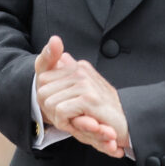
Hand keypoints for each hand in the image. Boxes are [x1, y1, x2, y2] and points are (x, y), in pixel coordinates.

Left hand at [35, 36, 126, 156]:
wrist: (122, 125)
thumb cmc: (97, 112)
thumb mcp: (75, 93)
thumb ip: (61, 69)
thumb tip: (55, 40)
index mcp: (78, 67)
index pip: (42, 79)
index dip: (48, 99)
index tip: (64, 106)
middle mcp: (81, 70)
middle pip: (42, 91)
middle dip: (51, 110)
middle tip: (70, 116)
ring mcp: (85, 83)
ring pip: (49, 103)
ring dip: (59, 118)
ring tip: (77, 119)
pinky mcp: (89, 98)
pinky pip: (60, 111)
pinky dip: (66, 123)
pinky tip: (79, 123)